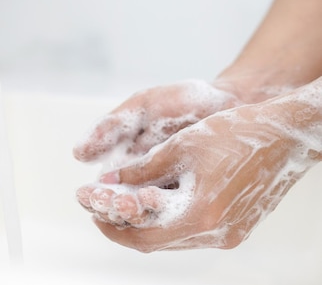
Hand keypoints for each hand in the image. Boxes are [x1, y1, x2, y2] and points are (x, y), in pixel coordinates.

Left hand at [76, 81, 321, 251]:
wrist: (284, 135)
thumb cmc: (235, 134)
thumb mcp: (180, 146)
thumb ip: (141, 169)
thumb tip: (107, 180)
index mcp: (201, 214)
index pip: (143, 237)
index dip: (113, 227)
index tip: (93, 213)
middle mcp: (216, 233)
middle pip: (157, 243)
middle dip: (125, 226)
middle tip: (103, 209)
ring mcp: (230, 234)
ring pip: (174, 240)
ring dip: (147, 225)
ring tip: (124, 204)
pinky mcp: (237, 229)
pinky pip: (193, 234)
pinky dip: (169, 222)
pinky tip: (157, 202)